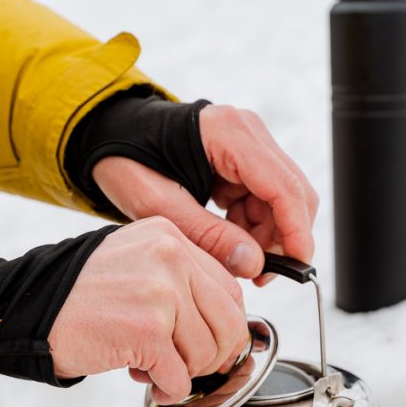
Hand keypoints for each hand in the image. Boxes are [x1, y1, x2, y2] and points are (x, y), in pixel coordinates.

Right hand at [48, 217, 247, 403]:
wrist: (26, 308)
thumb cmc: (77, 293)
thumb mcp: (134, 261)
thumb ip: (178, 278)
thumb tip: (223, 323)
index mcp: (170, 237)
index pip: (229, 288)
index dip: (225, 326)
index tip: (209, 344)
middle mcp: (170, 258)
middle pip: (229, 322)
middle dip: (212, 355)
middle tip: (185, 365)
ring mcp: (160, 293)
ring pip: (207, 353)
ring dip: (184, 372)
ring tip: (153, 368)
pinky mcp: (146, 331)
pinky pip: (179, 377)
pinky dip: (167, 389)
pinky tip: (146, 381)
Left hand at [92, 105, 318, 284]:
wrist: (109, 135)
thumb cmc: (126, 160)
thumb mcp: (159, 204)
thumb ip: (209, 236)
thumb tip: (254, 264)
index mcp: (229, 134)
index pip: (284, 188)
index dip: (297, 232)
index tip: (297, 267)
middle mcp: (247, 132)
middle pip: (292, 192)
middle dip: (282, 237)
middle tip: (257, 274)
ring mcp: (248, 143)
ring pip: (281, 199)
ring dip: (266, 234)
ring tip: (234, 256)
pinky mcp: (242, 156)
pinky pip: (264, 196)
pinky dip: (253, 224)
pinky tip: (228, 237)